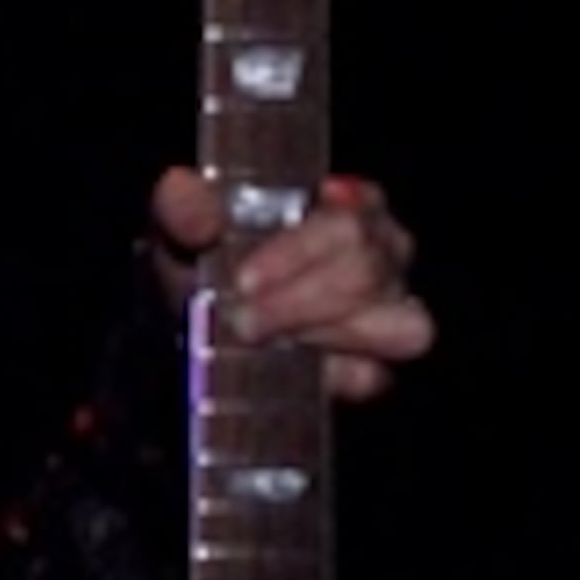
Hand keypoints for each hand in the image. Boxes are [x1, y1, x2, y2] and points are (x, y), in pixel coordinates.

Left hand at [149, 166, 432, 399]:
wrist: (189, 318)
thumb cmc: (202, 259)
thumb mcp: (181, 224)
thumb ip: (183, 206)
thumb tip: (204, 220)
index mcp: (348, 204)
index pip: (353, 218)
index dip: (301, 251)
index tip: (245, 280)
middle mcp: (380, 254)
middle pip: (369, 271)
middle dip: (299, 301)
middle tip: (242, 320)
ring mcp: (387, 311)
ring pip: (398, 325)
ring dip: (326, 336)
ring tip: (265, 341)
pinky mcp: (373, 367)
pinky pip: (377, 375)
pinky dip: (335, 375)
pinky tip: (293, 367)